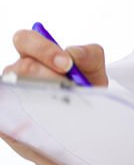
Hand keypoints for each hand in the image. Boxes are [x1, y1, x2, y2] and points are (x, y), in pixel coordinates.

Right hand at [1, 30, 109, 164]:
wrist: (88, 124)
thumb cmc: (86, 91)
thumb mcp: (94, 72)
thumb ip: (89, 56)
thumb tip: (73, 53)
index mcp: (37, 56)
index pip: (26, 40)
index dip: (44, 49)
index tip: (67, 64)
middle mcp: (19, 74)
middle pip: (19, 66)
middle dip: (44, 73)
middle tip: (65, 85)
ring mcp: (12, 97)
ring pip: (14, 89)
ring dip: (39, 95)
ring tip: (61, 105)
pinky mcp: (7, 123)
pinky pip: (4, 118)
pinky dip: (22, 119)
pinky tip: (42, 120)